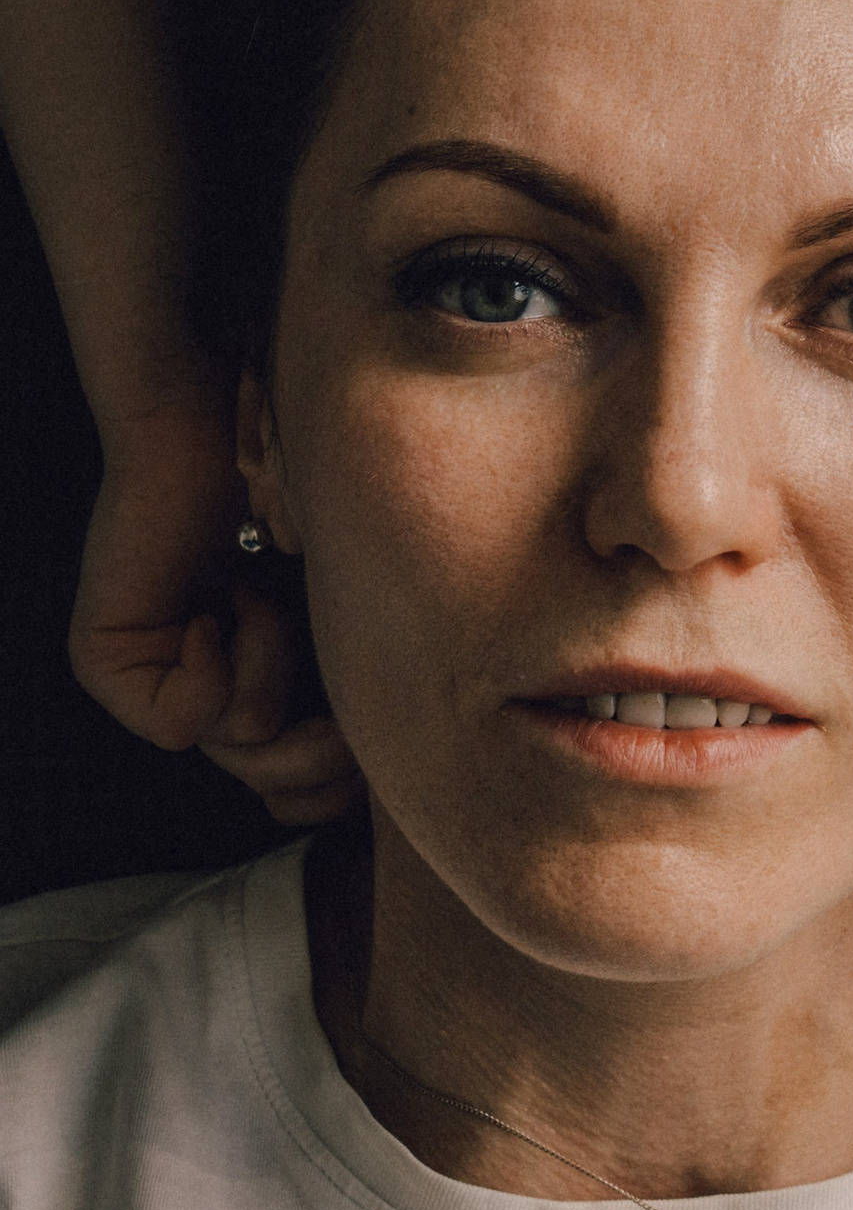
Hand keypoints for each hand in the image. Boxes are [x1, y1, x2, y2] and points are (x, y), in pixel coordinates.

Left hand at [71, 397, 360, 824]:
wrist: (223, 413)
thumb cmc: (302, 494)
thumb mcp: (353, 613)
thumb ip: (363, 685)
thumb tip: (387, 769)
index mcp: (267, 683)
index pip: (302, 796)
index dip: (346, 780)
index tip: (369, 716)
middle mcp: (205, 694)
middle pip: (280, 790)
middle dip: (323, 738)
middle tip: (330, 655)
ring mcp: (150, 683)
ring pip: (241, 749)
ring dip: (275, 665)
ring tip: (261, 594)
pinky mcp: (108, 664)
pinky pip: (186, 723)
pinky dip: (226, 660)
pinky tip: (224, 594)